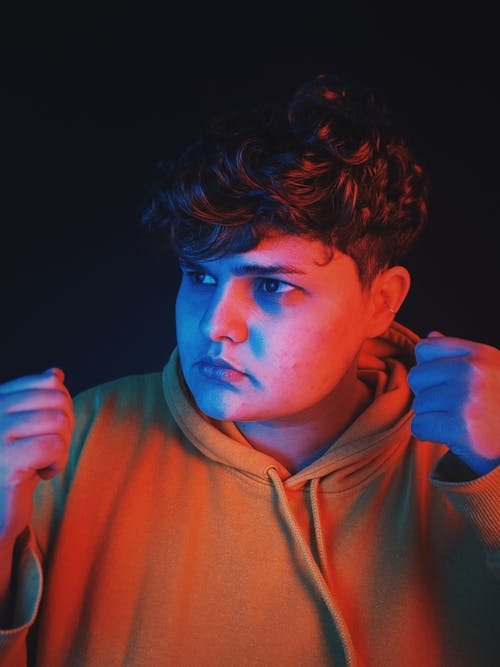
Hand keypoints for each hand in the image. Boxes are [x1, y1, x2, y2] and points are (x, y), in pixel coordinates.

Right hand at [0, 368, 73, 541]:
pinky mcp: (5, 462)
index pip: (48, 383)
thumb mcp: (27, 428)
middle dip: (65, 426)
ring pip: (60, 421)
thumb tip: (55, 373)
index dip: (61, 407)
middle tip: (47, 449)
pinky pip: (55, 447)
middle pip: (59, 399)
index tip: (46, 430)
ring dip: (61, 446)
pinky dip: (57, 463)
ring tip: (41, 461)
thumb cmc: (14, 468)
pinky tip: (39, 474)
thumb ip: (38, 399)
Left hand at [408, 332, 499, 475]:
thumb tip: (430, 336)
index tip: (446, 383)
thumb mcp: (487, 372)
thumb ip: (457, 355)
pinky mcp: (461, 427)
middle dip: (427, 394)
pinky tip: (452, 435)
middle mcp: (474, 372)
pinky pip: (419, 426)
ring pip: (417, 404)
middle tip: (453, 407)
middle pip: (416, 376)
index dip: (429, 369)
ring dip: (431, 417)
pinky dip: (429, 434)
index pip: (425, 348)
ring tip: (458, 421)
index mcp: (480, 354)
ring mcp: (467, 399)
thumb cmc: (497, 408)